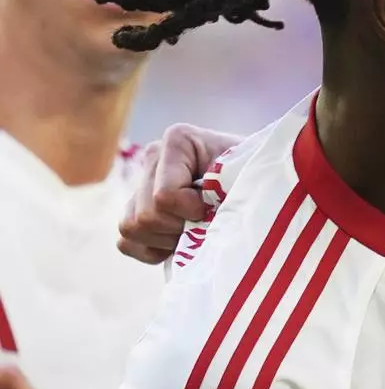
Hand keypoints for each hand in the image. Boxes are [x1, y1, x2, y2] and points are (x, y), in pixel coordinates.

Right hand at [118, 124, 242, 264]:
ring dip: (167, 239)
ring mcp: (140, 183)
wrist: (255, 181)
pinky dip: (153, 249)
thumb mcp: (246, 176)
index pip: (166, 195)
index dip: (193, 210)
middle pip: (147, 215)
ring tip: (196, 229)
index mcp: (178, 140)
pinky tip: (179, 241)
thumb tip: (201, 218)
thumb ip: (223, 191)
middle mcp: (152, 157)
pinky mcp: (134, 208)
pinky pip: (126, 242)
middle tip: (208, 221)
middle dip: (180, 227)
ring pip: (132, 228)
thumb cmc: (253, 177)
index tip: (217, 205)